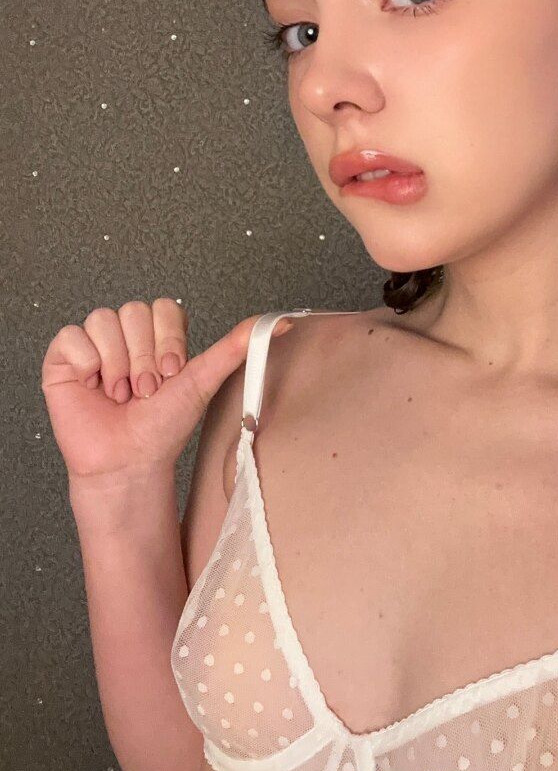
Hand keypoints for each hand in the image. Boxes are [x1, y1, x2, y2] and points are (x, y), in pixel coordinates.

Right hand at [41, 299, 293, 486]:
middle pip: (134, 312)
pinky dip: (87, 365)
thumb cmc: (163, 427)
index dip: (168, 341)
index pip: (164, 308)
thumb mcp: (203, 382)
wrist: (128, 462)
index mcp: (158, 335)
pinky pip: (72, 337)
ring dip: (118, 365)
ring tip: (122, 394)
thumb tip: (281, 323)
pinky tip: (93, 387)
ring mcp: (95, 344)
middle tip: (146, 392)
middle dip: (144, 359)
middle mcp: (127, 334)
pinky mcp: (64, 357)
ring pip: (104, 320)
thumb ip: (235, 348)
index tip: (172, 374)